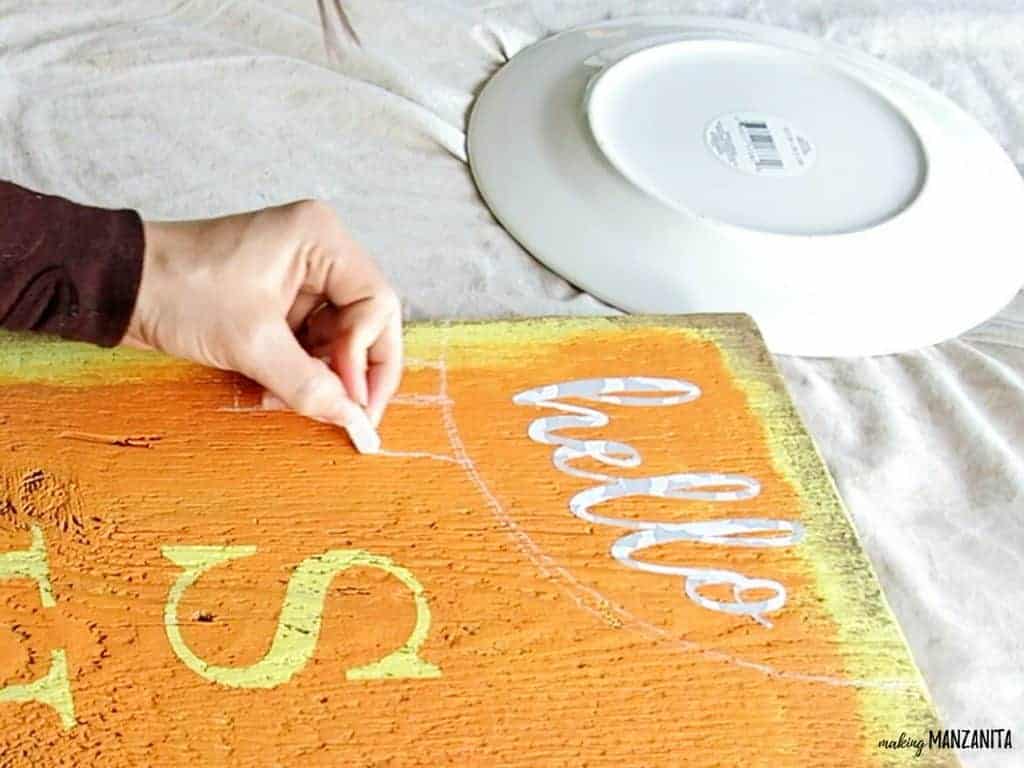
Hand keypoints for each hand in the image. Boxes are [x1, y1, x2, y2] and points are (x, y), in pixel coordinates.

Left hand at [124, 200, 401, 443]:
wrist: (118, 287)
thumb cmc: (180, 291)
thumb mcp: (251, 344)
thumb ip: (310, 386)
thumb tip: (355, 422)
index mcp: (322, 240)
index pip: (378, 304)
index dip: (371, 359)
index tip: (351, 401)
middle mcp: (320, 251)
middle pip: (365, 321)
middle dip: (350, 371)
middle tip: (346, 415)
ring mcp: (301, 274)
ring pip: (339, 336)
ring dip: (321, 376)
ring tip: (288, 401)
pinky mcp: (281, 296)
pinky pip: (311, 340)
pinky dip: (300, 370)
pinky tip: (274, 391)